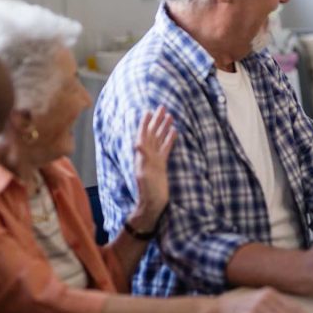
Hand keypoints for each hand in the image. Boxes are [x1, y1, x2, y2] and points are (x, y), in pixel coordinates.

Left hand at [130, 106, 176, 227]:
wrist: (153, 204)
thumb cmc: (148, 191)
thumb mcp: (144, 174)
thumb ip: (143, 158)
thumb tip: (138, 142)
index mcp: (143, 155)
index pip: (144, 135)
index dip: (145, 123)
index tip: (149, 111)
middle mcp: (148, 155)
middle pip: (152, 134)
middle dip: (156, 121)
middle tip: (162, 108)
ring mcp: (156, 159)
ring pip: (160, 139)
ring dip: (163, 127)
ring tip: (170, 116)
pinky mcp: (162, 165)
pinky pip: (166, 148)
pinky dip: (169, 139)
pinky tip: (174, 132)